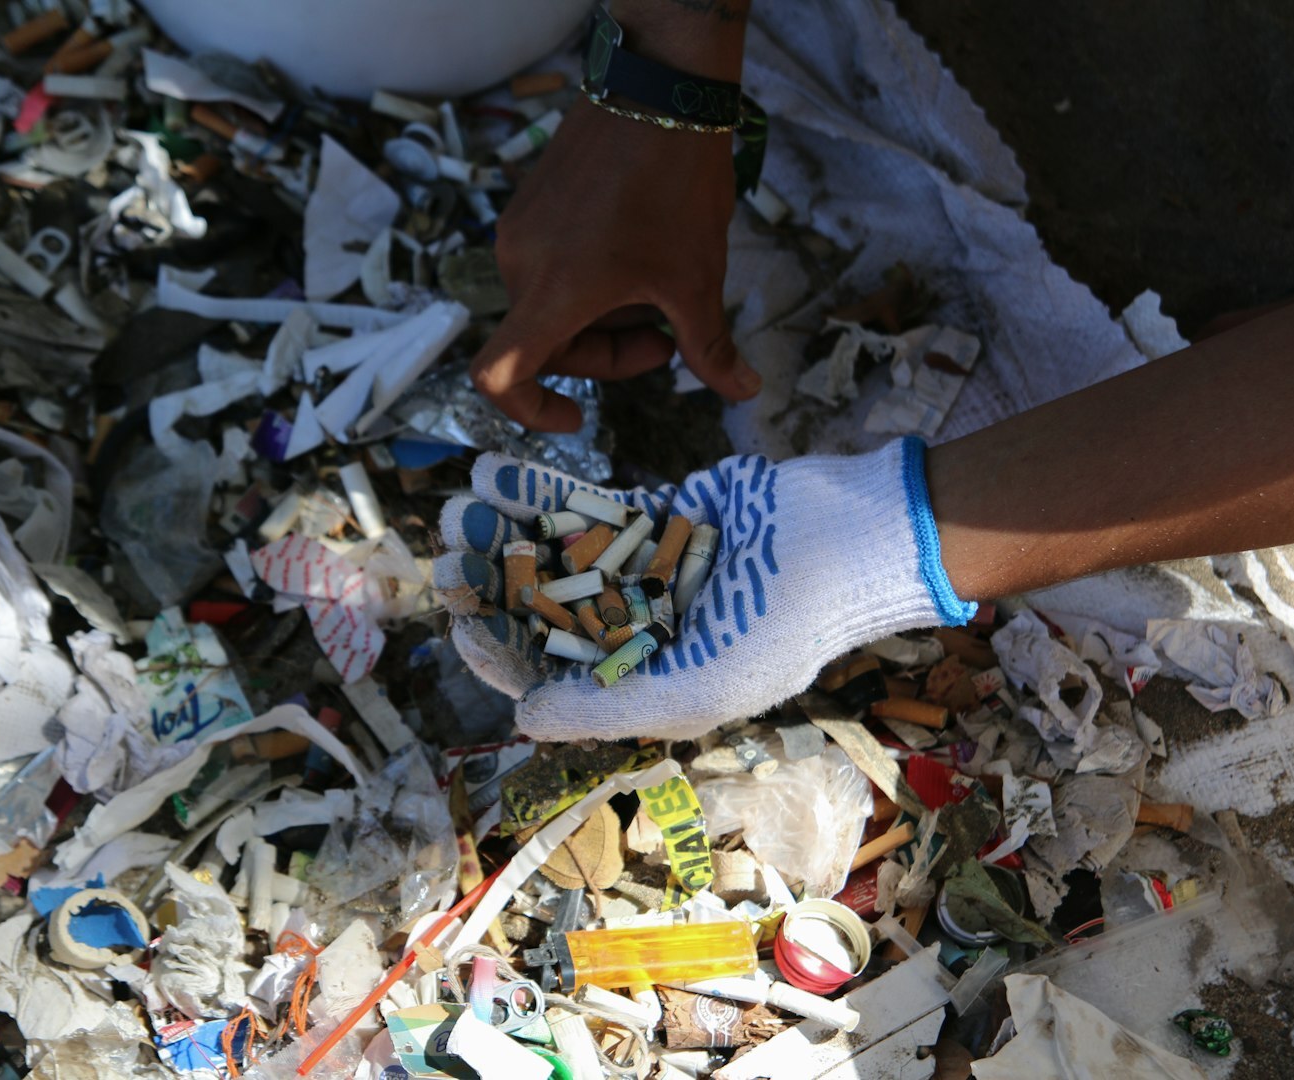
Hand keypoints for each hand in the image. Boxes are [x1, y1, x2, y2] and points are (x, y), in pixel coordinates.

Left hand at [433, 445, 975, 740]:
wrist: (848, 539)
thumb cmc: (779, 629)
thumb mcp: (695, 689)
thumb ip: (606, 707)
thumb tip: (523, 718)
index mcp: (646, 679)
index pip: (554, 674)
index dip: (503, 653)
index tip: (461, 627)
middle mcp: (640, 628)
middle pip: (545, 610)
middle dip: (493, 586)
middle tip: (445, 556)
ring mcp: (647, 569)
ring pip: (558, 555)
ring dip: (506, 535)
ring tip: (458, 511)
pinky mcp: (660, 516)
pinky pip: (589, 508)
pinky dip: (542, 495)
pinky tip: (497, 475)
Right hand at [470, 100, 761, 432]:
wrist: (659, 84)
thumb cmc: (676, 182)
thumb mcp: (698, 277)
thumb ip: (710, 347)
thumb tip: (743, 392)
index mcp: (554, 292)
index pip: (499, 375)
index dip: (529, 410)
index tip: (577, 416)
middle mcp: (520, 264)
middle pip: (545, 344)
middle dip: (606, 354)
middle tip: (667, 339)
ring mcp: (520, 231)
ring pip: (552, 305)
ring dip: (602, 316)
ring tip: (659, 282)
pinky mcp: (529, 205)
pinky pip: (549, 266)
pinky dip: (589, 282)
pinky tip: (637, 251)